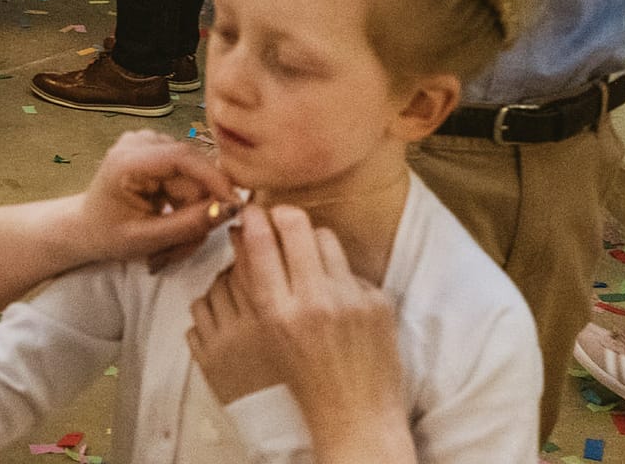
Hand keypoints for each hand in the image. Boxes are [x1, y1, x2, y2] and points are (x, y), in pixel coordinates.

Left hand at [73, 130, 241, 268]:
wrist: (85, 227)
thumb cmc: (107, 235)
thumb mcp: (146, 240)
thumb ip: (188, 225)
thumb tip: (230, 209)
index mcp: (128, 159)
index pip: (184, 157)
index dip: (214, 179)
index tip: (236, 205)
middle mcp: (139, 141)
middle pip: (193, 169)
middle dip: (198, 208)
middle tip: (188, 245)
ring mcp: (147, 142)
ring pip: (193, 175)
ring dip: (192, 209)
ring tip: (173, 240)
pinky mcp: (156, 149)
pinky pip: (187, 174)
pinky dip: (186, 201)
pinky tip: (171, 219)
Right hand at [189, 207, 415, 461]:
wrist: (355, 415)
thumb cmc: (305, 377)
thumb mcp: (270, 332)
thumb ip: (257, 285)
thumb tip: (246, 233)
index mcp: (278, 312)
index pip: (261, 242)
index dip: (254, 217)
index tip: (251, 210)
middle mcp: (314, 301)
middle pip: (296, 225)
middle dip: (283, 213)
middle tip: (279, 217)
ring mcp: (350, 299)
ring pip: (326, 237)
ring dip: (313, 241)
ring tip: (309, 259)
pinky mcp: (378, 301)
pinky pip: (352, 269)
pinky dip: (341, 277)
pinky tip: (339, 299)